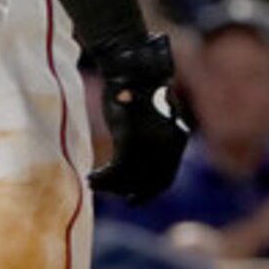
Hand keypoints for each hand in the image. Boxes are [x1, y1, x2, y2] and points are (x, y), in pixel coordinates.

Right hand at [85, 32, 190, 203]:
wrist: (130, 69)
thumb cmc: (136, 89)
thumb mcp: (150, 117)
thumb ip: (151, 139)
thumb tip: (134, 160)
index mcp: (177, 140)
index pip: (165, 178)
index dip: (149, 192)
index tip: (133, 198)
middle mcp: (168, 146)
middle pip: (148, 182)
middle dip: (127, 190)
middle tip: (108, 192)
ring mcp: (149, 143)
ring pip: (130, 177)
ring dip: (110, 186)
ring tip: (93, 184)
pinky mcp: (129, 139)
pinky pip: (116, 169)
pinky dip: (103, 178)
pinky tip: (91, 177)